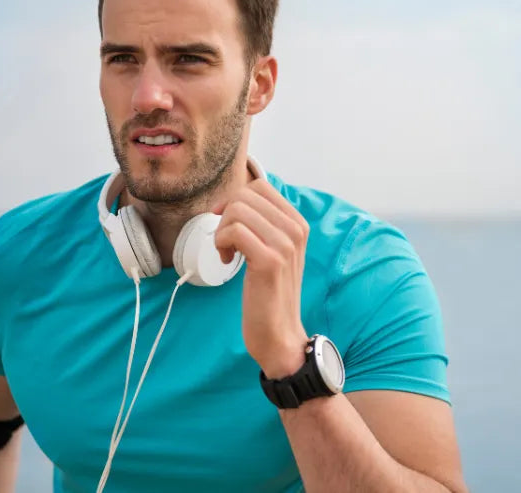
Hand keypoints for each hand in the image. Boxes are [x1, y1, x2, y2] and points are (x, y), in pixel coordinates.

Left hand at [212, 179, 309, 378]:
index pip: (259, 186)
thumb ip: (264, 225)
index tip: (229, 226)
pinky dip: (221, 243)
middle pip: (245, 195)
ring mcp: (285, 245)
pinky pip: (234, 231)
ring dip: (221, 232)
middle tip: (226, 242)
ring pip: (237, 211)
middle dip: (225, 215)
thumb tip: (232, 201)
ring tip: (227, 253)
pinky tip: (228, 261)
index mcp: (298, 223)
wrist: (280, 334)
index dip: (235, 201)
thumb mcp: (275, 251)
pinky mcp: (269, 262)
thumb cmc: (270, 294)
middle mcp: (296, 230)